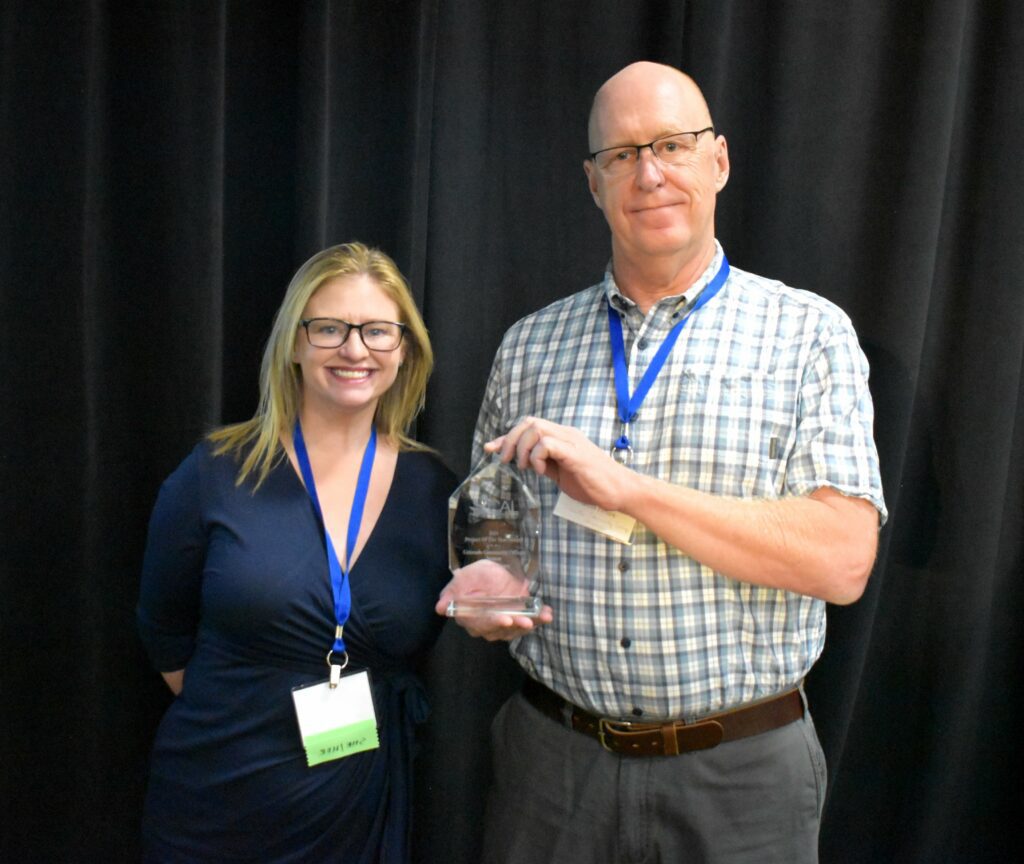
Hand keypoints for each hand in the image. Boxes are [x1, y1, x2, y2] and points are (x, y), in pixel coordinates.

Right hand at [435, 559, 552, 641]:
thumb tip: (439, 608)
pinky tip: (548, 614)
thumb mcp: (465, 577)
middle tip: (527, 621)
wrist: (494, 571)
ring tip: (543, 616)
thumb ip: (452, 592)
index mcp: (469, 615)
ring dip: (531, 623)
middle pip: (500, 629)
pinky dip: (539, 619)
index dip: (493, 622)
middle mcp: (485, 625)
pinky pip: (529, 622)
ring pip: (516, 628)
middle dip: (515, 625)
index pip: (480, 623)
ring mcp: (503, 623)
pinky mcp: (517, 619)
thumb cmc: (476, 575)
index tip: (505, 619)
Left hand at [486, 416, 629, 511]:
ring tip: (528, 467)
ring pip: (536, 429)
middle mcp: (566, 434)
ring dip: (523, 448)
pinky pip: (548, 444)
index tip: (491, 448)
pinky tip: (541, 471)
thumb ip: (543, 463)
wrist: (620, 491)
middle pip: (529, 422)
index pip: (530, 426)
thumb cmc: (592, 483)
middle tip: (507, 460)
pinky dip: (537, 456)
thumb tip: (522, 460)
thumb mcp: (560, 472)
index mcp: (562, 437)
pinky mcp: (576, 453)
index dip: (507, 436)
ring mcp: (572, 442)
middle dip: (510, 440)